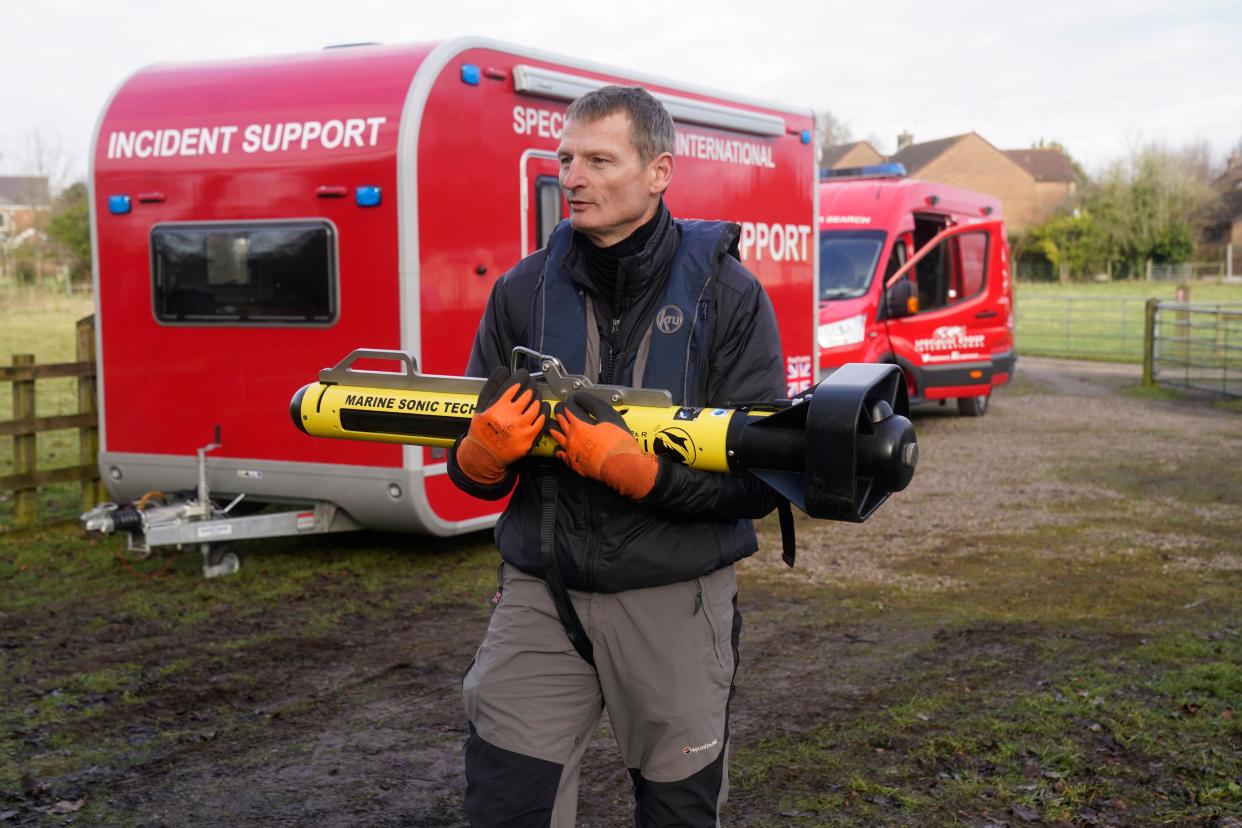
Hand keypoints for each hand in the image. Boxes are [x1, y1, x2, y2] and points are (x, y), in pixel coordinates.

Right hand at [455, 367, 546, 484]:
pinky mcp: (529, 439)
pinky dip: (543, 411)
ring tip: (535, 396)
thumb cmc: (481, 429)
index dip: (521, 378)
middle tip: (530, 386)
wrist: (484, 454)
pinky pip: (541, 421)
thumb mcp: (481, 405)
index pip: (516, 385)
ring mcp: (521, 428)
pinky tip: (541, 407)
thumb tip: (503, 370)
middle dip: (530, 387)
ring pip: (536, 406)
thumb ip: (492, 386)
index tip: (523, 376)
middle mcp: (511, 417)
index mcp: (498, 407)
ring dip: (537, 398)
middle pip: (528, 394)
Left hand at [549, 392, 657, 499]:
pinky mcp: (575, 465)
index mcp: (579, 427)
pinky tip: (559, 451)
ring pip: (559, 440)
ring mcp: (572, 453)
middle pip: (562, 425)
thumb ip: (596, 407)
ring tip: (551, 429)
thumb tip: (585, 399)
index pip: (569, 413)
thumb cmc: (618, 444)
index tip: (565, 405)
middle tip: (557, 412)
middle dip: (559, 417)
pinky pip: (562, 457)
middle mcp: (572, 439)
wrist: (622, 467)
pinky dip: (559, 452)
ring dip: (555, 432)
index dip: (567, 407)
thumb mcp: (610, 418)